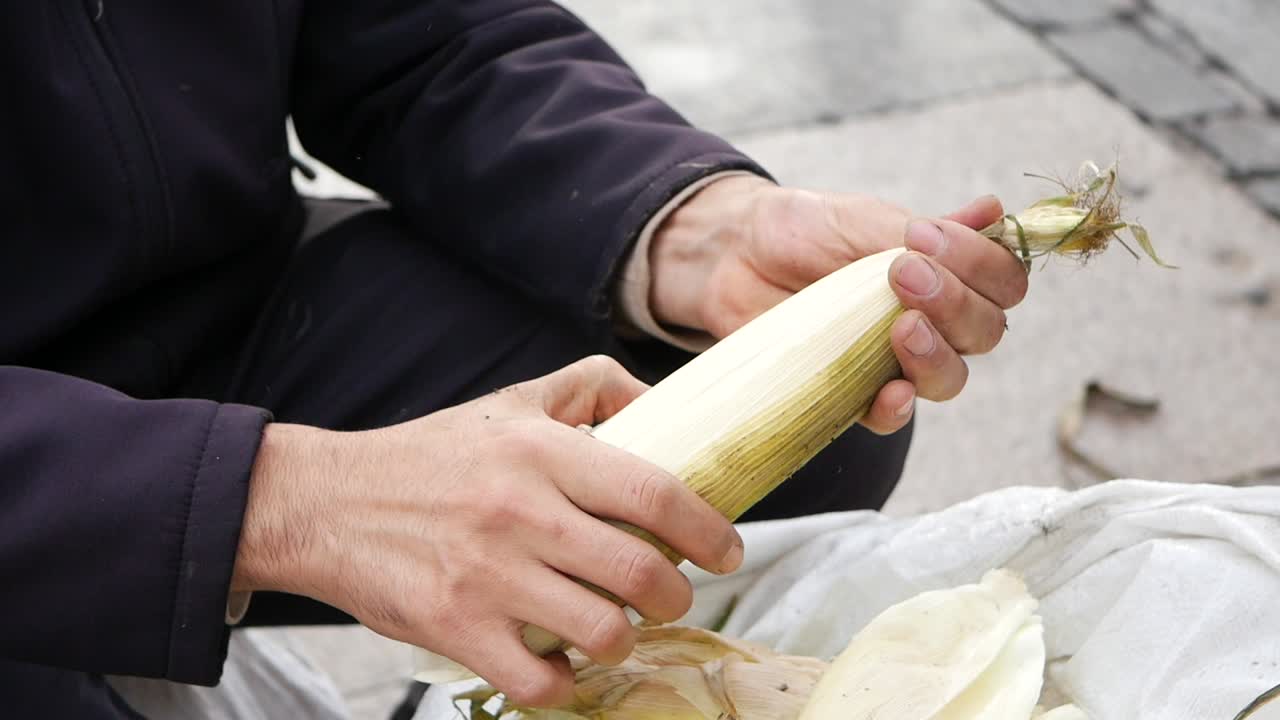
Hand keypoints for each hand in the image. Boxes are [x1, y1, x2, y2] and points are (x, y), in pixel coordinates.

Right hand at [231, 356, 742, 706]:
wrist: (326, 503)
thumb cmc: (430, 455)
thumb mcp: (510, 402)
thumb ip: (589, 388)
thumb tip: (660, 401)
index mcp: (541, 452)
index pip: (654, 492)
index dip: (707, 528)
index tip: (727, 550)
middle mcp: (520, 511)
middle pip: (640, 572)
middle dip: (675, 595)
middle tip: (670, 595)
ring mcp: (487, 575)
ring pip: (602, 631)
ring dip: (625, 639)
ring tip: (617, 628)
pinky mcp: (455, 628)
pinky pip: (538, 680)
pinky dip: (565, 683)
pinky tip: (564, 665)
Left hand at [648, 176, 1027, 434]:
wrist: (734, 255)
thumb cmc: (803, 231)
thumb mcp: (862, 219)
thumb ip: (928, 230)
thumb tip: (992, 211)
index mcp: (949, 273)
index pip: (1003, 283)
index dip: (982, 264)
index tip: (926, 236)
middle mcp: (934, 321)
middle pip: (985, 333)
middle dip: (956, 303)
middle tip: (901, 273)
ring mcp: (896, 360)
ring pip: (950, 379)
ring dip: (936, 354)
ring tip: (900, 327)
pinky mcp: (853, 394)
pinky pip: (892, 417)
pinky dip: (898, 408)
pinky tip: (892, 392)